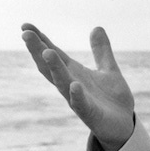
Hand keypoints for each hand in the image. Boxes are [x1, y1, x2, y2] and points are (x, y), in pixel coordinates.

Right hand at [21, 24, 134, 150]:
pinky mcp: (91, 114)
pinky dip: (77, 95)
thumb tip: (96, 27)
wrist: (124, 124)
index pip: (54, 54)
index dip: (41, 40)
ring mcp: (79, 100)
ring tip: (47, 52)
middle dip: (38, 51)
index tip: (25, 25)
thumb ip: (101, 50)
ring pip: (63, 84)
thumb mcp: (109, 69)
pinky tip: (74, 85)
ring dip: (55, 68)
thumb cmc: (111, 99)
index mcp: (74, 73)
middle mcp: (71, 85)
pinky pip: (82, 105)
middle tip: (26, 34)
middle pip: (50, 67)